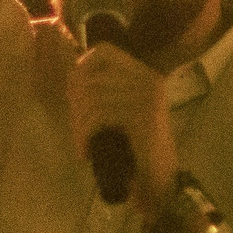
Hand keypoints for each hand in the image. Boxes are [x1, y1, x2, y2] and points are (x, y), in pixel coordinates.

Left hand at [67, 41, 178, 217]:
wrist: (160, 181)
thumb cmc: (137, 148)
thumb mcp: (121, 111)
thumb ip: (105, 90)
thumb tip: (72, 75)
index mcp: (145, 73)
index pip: (105, 50)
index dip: (82, 67)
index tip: (74, 93)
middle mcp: (148, 78)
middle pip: (92, 76)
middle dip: (76, 104)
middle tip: (77, 129)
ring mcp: (147, 95)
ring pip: (92, 97)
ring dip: (79, 124)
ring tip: (81, 143)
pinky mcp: (142, 115)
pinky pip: (99, 116)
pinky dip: (85, 135)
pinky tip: (85, 152)